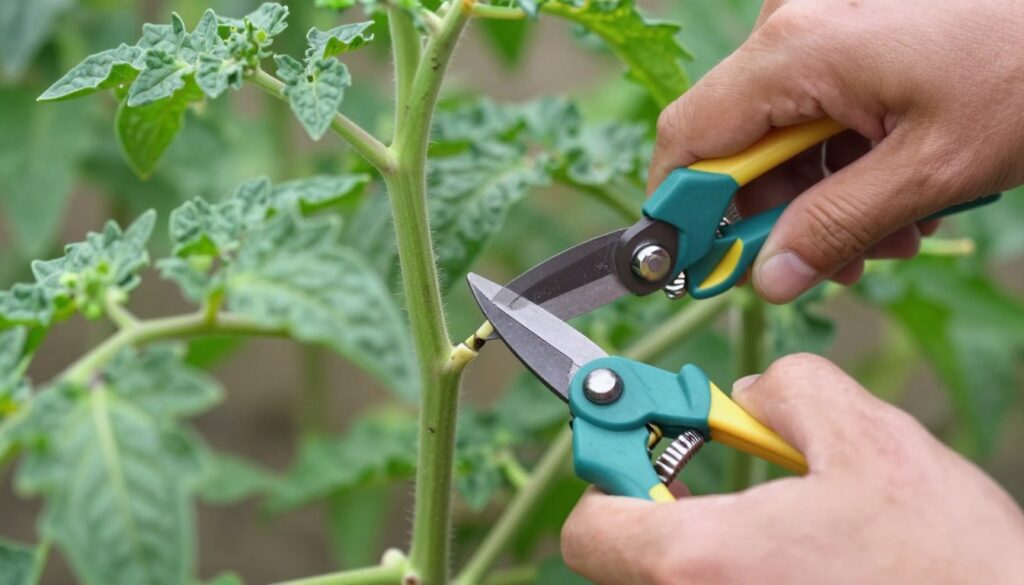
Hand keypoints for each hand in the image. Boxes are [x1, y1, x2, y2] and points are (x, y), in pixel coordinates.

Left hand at [561, 354, 1023, 584]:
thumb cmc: (950, 564)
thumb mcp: (870, 441)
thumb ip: (787, 393)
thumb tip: (747, 394)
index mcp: (705, 564)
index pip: (587, 530)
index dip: (610, 476)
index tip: (641, 445)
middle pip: (626, 559)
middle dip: (657, 505)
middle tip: (702, 471)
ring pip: (671, 582)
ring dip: (700, 539)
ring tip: (768, 516)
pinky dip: (732, 571)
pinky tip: (795, 556)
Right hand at [650, 0, 1023, 302]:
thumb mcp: (930, 169)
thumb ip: (836, 227)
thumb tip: (769, 279)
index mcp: (795, 52)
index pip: (689, 141)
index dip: (681, 212)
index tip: (694, 266)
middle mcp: (794, 30)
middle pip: (738, 145)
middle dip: (777, 216)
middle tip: (826, 265)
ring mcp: (823, 27)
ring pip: (783, 136)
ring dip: (824, 198)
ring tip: (893, 234)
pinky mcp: (852, 35)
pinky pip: (818, 110)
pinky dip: (847, 161)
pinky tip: (901, 195)